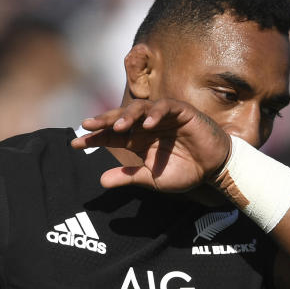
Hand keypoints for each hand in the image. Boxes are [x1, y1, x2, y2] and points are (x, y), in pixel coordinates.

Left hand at [72, 99, 230, 191]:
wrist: (214, 169)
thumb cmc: (186, 171)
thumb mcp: (153, 178)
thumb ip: (129, 177)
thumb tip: (101, 181)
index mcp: (138, 139)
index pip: (111, 135)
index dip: (94, 137)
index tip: (75, 143)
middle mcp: (146, 125)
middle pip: (120, 118)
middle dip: (103, 121)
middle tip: (87, 125)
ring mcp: (163, 116)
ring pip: (140, 108)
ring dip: (127, 116)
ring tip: (118, 127)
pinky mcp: (181, 112)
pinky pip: (165, 107)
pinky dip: (156, 114)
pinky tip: (148, 124)